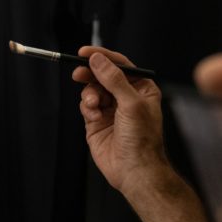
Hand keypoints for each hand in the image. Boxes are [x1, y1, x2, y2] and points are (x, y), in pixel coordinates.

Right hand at [71, 46, 165, 193]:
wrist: (133, 170)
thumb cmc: (142, 139)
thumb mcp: (131, 103)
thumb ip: (113, 79)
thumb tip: (98, 59)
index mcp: (141, 89)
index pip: (120, 65)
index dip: (103, 56)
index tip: (85, 52)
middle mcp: (125, 97)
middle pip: (102, 75)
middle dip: (90, 74)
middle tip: (78, 73)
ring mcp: (110, 109)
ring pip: (91, 89)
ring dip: (89, 95)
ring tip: (93, 105)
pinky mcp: (96, 121)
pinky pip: (86, 105)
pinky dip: (87, 108)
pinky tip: (94, 117)